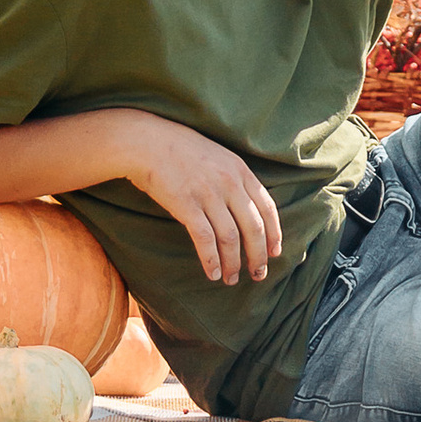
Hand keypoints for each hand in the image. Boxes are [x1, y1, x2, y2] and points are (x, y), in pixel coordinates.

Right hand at [115, 120, 284, 283]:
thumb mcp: (218, 156)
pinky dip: (211, 260)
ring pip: (231, 238)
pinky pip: (205, 239)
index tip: (274, 253)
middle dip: (258, 256)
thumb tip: (246, 209)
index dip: (273, 234)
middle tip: (257, 274)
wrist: (146, 142)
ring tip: (231, 279)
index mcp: (240, 170)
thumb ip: (235, 178)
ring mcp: (208, 194)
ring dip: (233, 264)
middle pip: (253, 227)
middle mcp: (229, 183)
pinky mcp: (186, 205)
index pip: (267, 208)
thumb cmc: (179, 149)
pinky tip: (212, 273)